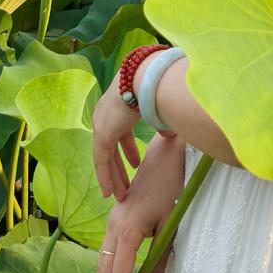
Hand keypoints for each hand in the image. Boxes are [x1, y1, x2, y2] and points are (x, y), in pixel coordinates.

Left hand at [92, 62, 174, 202]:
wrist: (146, 78)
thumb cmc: (157, 88)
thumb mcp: (160, 110)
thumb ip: (162, 124)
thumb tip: (170, 136)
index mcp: (121, 107)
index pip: (121, 134)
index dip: (128, 150)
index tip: (134, 164)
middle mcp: (107, 116)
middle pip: (112, 147)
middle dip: (120, 167)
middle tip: (126, 184)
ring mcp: (102, 125)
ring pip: (105, 158)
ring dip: (114, 177)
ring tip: (120, 194)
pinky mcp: (102, 134)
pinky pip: (101, 161)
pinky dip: (106, 177)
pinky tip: (109, 193)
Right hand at [95, 132, 185, 272]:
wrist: (164, 156)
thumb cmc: (171, 186)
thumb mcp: (170, 222)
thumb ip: (162, 256)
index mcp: (127, 228)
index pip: (119, 272)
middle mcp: (114, 226)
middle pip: (103, 270)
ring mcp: (112, 221)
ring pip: (100, 261)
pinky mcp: (116, 218)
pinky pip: (105, 250)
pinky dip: (105, 271)